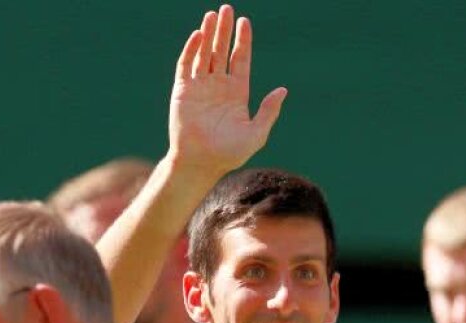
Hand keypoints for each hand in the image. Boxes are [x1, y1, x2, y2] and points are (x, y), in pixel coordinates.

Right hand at [169, 5, 287, 177]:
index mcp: (236, 93)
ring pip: (204, 54)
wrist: (200, 163)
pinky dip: (191, 50)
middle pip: (221, 51)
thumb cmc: (228, 153)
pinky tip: (198, 35)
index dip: (243, 41)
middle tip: (227, 8)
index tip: (245, 22)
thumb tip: (283, 90)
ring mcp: (199, 88)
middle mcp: (217, 87)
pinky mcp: (182, 91)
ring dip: (208, 35)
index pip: (240, 60)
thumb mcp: (256, 133)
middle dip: (224, 31)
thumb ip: (269, 111)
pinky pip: (186, 65)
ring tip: (212, 15)